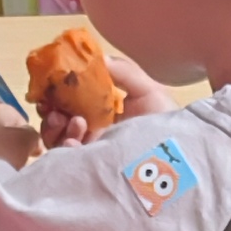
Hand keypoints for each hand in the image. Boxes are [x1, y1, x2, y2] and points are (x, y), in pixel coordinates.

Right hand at [35, 39, 171, 148]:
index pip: (74, 98)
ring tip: (73, 122)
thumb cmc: (167, 123)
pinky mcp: (90, 172)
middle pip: (60, 119)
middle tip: (52, 106)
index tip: (51, 81)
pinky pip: (66, 161)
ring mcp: (91, 153)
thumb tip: (98, 58)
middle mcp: (95, 131)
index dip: (59, 90)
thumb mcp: (150, 91)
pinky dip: (64, 148)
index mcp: (106, 110)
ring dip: (56, 127)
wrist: (180, 160)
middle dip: (51, 110)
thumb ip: (125, 72)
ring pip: (58, 139)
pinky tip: (75, 141)